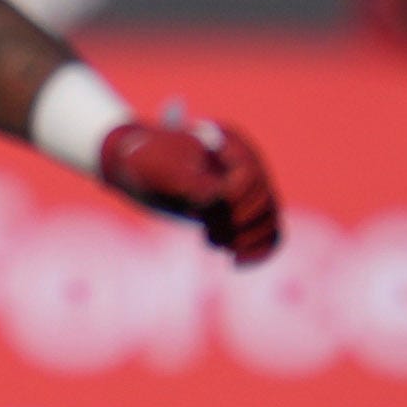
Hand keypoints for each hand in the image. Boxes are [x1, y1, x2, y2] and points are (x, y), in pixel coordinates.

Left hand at [100, 113, 280, 263]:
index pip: (251, 177)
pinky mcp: (239, 212)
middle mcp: (246, 166)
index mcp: (232, 144)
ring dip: (246, 239)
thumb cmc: (146, 161)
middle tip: (207, 230)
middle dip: (236, 222)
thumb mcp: (161, 168)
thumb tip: (217, 198)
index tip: (197, 208)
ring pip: (269, 221)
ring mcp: (246, 190)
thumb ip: (190, 181)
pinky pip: (267, 234)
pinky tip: (234, 262)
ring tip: (211, 241)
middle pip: (264, 202)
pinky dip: (258, 251)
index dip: (232, 198)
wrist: (137, 166)